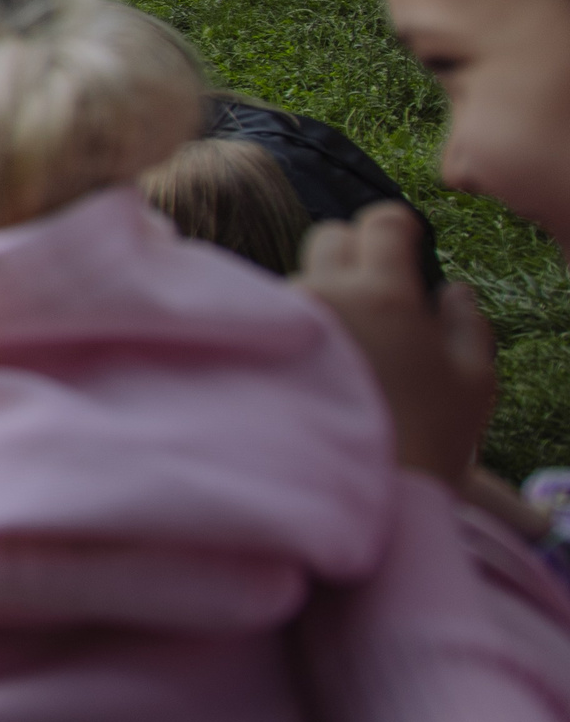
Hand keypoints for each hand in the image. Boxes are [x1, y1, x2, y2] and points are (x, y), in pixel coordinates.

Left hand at [296, 202, 492, 488]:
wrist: (354, 500)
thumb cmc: (424, 444)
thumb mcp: (475, 385)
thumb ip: (468, 324)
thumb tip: (451, 289)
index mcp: (384, 291)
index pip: (379, 221)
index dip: (396, 232)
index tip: (402, 252)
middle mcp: (323, 292)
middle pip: (328, 235)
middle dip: (352, 256)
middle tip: (372, 302)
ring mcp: (278, 316)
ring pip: (298, 279)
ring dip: (319, 300)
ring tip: (341, 353)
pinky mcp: (248, 344)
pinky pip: (270, 317)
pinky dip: (289, 330)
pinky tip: (307, 370)